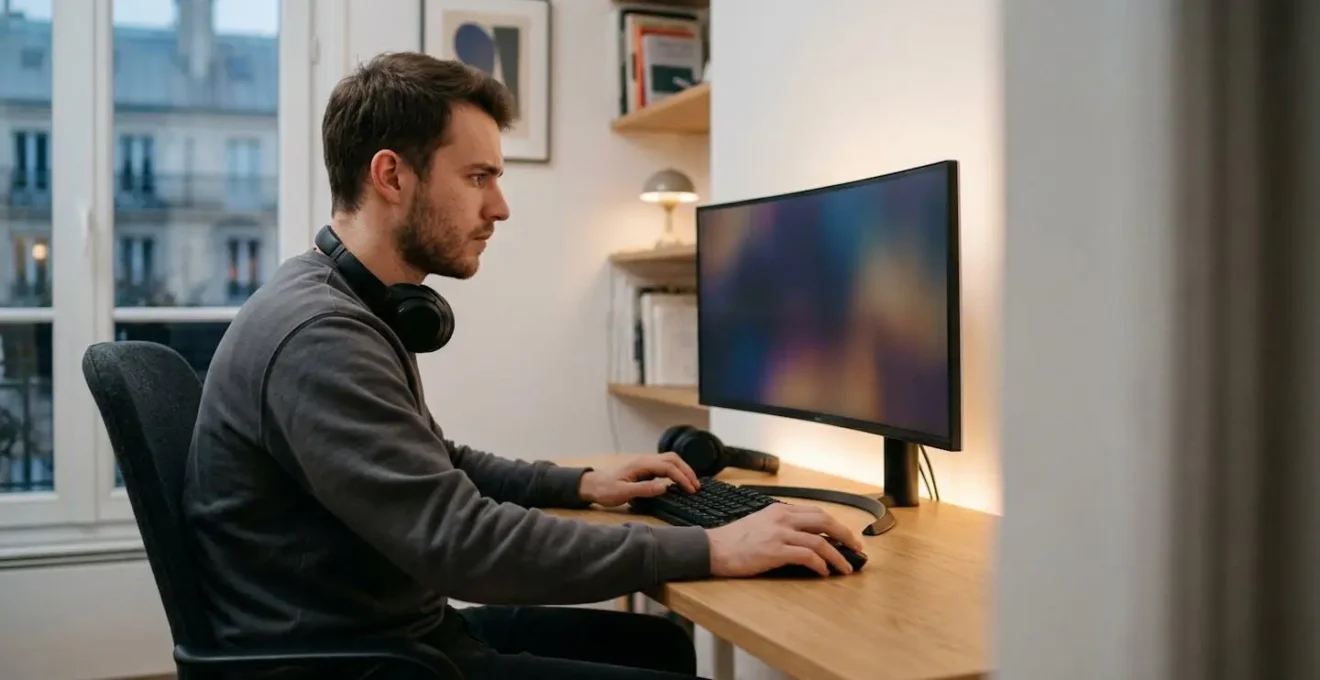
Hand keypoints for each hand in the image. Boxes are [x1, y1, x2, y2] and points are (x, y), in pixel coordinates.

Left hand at [578, 453, 700, 506]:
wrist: (591, 485)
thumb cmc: (605, 490)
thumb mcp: (623, 493)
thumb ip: (644, 490)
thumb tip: (665, 487)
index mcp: (641, 464)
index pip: (669, 467)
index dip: (682, 478)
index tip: (691, 490)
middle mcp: (645, 460)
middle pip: (673, 459)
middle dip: (687, 471)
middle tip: (696, 486)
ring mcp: (644, 463)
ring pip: (669, 460)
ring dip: (682, 469)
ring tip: (691, 483)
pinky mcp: (643, 468)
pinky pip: (664, 465)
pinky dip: (675, 470)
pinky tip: (678, 481)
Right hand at [706, 503, 864, 576]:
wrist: (713, 548)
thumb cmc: (734, 540)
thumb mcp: (760, 523)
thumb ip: (782, 526)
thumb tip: (805, 538)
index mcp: (780, 510)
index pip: (817, 513)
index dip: (836, 525)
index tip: (846, 536)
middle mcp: (782, 518)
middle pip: (824, 522)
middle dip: (845, 535)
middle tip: (856, 548)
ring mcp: (779, 534)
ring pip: (819, 541)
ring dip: (837, 556)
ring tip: (845, 568)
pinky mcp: (774, 551)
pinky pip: (806, 556)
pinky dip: (820, 564)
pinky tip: (824, 572)